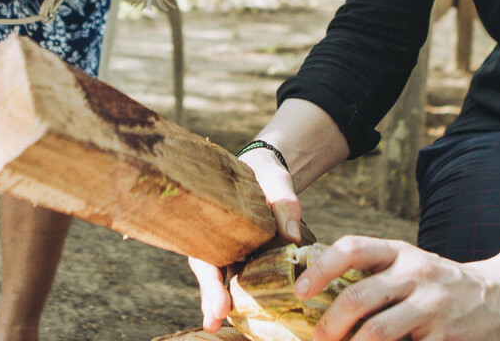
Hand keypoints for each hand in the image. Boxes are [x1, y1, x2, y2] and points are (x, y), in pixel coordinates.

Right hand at [191, 144, 313, 331]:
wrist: (266, 174)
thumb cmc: (266, 176)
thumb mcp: (276, 183)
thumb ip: (284, 206)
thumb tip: (293, 237)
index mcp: (216, 221)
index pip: (207, 256)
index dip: (210, 283)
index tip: (218, 305)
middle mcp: (217, 240)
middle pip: (210, 273)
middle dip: (211, 299)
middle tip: (214, 320)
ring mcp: (229, 252)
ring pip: (221, 280)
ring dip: (219, 303)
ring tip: (216, 325)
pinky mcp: (244, 259)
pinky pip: (241, 279)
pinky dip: (241, 296)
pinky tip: (247, 316)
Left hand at [297, 237, 499, 340]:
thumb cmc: (443, 284)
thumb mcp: (412, 266)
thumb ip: (375, 275)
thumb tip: (318, 296)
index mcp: (401, 252)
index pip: (353, 248)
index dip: (320, 269)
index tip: (300, 291)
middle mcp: (416, 273)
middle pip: (357, 297)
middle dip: (329, 324)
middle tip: (318, 338)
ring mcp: (433, 304)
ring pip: (377, 331)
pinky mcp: (446, 335)